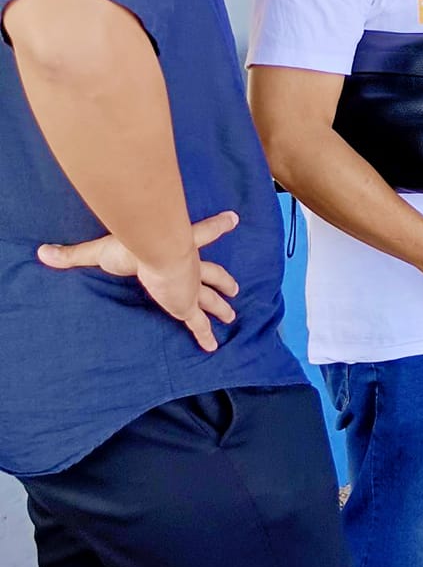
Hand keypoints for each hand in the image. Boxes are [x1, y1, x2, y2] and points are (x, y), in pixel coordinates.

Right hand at [37, 209, 240, 353]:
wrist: (156, 251)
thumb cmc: (133, 244)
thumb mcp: (101, 248)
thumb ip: (74, 255)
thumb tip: (43, 253)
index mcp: (177, 245)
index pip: (200, 233)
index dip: (217, 226)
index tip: (233, 220)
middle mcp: (189, 265)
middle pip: (211, 272)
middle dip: (223, 281)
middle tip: (235, 288)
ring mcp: (190, 286)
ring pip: (210, 298)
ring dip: (220, 307)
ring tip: (232, 315)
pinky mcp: (186, 305)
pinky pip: (197, 324)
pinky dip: (205, 336)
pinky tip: (212, 347)